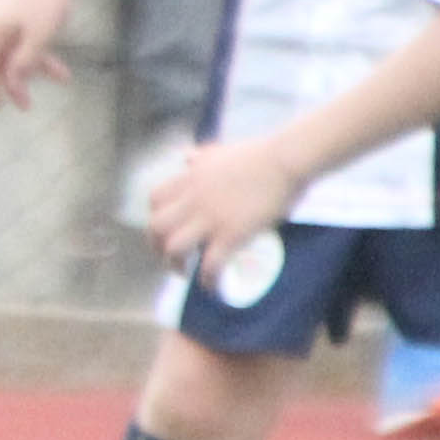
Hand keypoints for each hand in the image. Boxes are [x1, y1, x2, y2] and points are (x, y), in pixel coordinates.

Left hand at [145, 136, 297, 281]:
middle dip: (156, 246)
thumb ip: (199, 157)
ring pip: (174, 247)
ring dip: (175, 264)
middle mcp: (193, 199)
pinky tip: (212, 287)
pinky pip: (210, 264)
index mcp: (189, 179)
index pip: (155, 200)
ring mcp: (211, 218)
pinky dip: (208, 280)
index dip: (155, 217)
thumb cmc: (258, 155)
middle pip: (156, 227)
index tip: (165, 229)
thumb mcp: (218, 152)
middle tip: (169, 256)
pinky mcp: (232, 233)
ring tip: (184, 273)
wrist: (284, 160)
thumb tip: (186, 157)